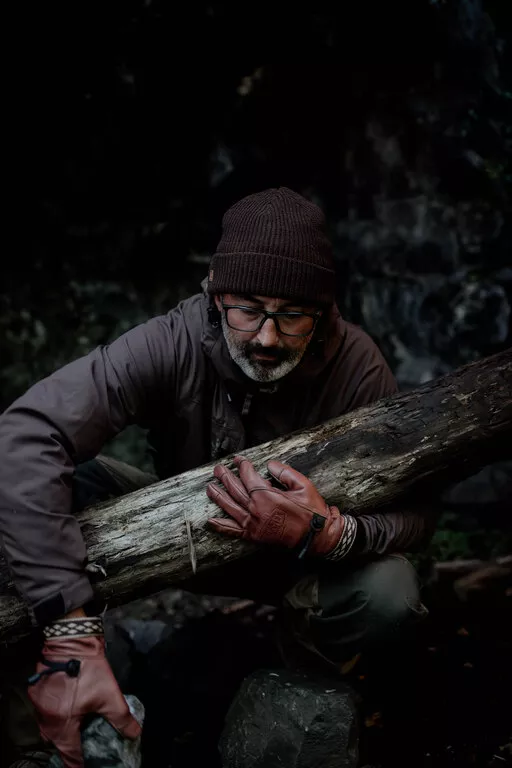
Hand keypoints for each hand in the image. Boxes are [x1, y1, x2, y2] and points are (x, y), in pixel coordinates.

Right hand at [28, 629, 140, 767]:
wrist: (71, 640)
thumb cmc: (89, 667)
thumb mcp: (109, 694)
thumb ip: (121, 718)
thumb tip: (134, 734)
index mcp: (61, 724)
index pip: (70, 755)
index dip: (81, 764)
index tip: (88, 766)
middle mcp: (46, 720)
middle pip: (57, 745)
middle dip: (71, 750)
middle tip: (85, 752)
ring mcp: (39, 707)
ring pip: (50, 731)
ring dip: (63, 735)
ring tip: (78, 735)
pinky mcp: (37, 694)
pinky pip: (45, 716)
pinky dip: (56, 720)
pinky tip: (69, 715)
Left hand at [207, 455, 344, 556]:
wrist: (316, 537)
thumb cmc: (311, 511)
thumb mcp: (303, 484)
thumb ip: (284, 472)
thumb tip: (269, 465)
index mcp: (266, 495)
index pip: (248, 476)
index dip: (242, 466)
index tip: (238, 460)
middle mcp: (255, 509)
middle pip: (234, 489)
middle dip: (225, 477)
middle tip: (218, 469)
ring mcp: (253, 524)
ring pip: (230, 507)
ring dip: (218, 496)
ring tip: (209, 487)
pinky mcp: (253, 536)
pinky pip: (232, 531)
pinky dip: (220, 526)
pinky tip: (211, 521)